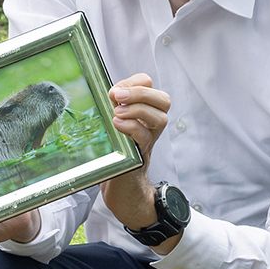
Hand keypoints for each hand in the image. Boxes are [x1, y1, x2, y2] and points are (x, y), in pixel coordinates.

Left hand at [100, 75, 171, 231]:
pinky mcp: (141, 155)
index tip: (115, 90)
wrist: (118, 185)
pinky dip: (132, 127)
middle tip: (117, 95)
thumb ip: (111, 106)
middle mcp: (152, 125)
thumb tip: (106, 91)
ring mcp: (149, 140)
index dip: (135, 83)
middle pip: (163, 100)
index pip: (150, 86)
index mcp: (145, 112)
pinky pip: (144, 137)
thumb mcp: (111, 123)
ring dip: (137, 109)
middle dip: (140, 92)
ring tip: (117, 112)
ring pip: (160, 117)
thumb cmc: (113, 152)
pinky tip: (117, 124)